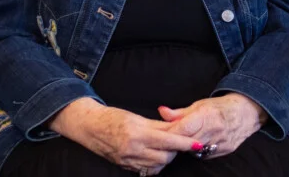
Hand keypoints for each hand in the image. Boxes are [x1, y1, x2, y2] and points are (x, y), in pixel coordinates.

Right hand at [50, 98, 199, 174]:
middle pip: (165, 156)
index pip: (167, 140)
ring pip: (158, 165)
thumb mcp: (136, 117)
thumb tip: (176, 128)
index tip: (197, 143)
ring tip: (168, 147)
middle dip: (176, 150)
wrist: (91, 127)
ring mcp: (129, 161)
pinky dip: (156, 165)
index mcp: (137, 133)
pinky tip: (156, 156)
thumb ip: (157, 124)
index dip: (184, 142)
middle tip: (181, 142)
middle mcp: (134, 149)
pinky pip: (147, 170)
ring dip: (167, 157)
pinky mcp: (126, 167)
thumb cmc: (113, 117)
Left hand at [158, 93, 267, 159]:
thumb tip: (161, 111)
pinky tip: (195, 145)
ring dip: (187, 147)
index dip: (170, 132)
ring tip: (182, 141)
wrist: (245, 112)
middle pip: (188, 140)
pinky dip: (198, 151)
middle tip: (167, 140)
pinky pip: (205, 155)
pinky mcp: (225, 150)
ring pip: (196, 150)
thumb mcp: (199, 105)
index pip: (183, 128)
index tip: (161, 134)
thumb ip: (179, 112)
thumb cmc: (219, 107)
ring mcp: (221, 141)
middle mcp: (214, 129)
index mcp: (206, 115)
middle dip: (176, 141)